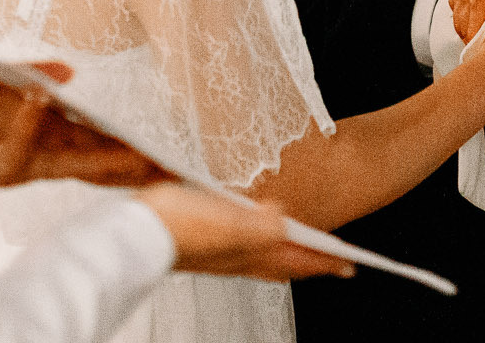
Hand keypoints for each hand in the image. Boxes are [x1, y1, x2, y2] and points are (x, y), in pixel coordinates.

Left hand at [0, 64, 169, 189]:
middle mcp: (43, 151)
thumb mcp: (2, 73)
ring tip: (134, 154)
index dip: (127, 141)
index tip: (161, 143)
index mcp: (49, 130)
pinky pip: (22, 150)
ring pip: (71, 166)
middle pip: (95, 160)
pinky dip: (31, 124)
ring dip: (101, 159)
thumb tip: (70, 71)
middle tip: (166, 164)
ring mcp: (23, 162)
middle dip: (129, 162)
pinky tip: (40, 100)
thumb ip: (34, 70)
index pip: (96, 137)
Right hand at [141, 185, 353, 281]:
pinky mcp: (202, 244)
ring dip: (286, 251)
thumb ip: (260, 225)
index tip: (350, 263)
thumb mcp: (227, 222)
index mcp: (248, 253)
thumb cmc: (177, 228)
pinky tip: (251, 228)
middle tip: (331, 258)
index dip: (324, 260)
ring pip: (263, 256)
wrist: (134, 234)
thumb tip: (285, 222)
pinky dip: (258, 240)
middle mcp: (236, 258)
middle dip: (309, 261)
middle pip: (282, 263)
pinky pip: (242, 246)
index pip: (296, 260)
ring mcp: (219, 254)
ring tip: (299, 244)